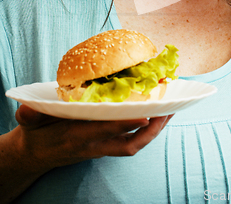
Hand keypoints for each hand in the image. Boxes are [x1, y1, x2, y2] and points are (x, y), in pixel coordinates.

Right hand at [15, 104, 171, 171]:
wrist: (34, 156)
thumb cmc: (35, 134)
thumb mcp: (29, 123)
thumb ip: (30, 115)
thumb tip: (26, 108)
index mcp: (77, 137)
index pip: (106, 131)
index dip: (126, 123)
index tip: (146, 113)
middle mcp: (93, 146)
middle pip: (129, 144)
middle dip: (151, 131)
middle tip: (169, 111)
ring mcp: (101, 149)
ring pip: (133, 145)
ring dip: (154, 131)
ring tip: (170, 111)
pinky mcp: (104, 148)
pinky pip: (130, 141)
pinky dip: (145, 130)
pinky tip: (157, 116)